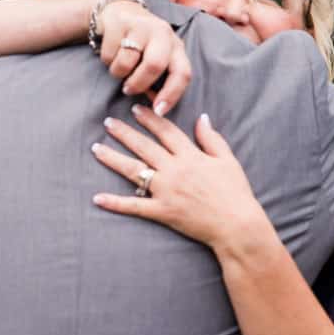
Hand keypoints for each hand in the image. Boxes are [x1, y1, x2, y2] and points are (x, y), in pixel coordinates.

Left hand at [92, 104, 269, 249]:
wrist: (237, 225)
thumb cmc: (236, 193)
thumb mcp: (228, 160)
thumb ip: (212, 138)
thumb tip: (201, 117)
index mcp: (191, 156)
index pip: (165, 131)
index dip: (149, 118)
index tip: (135, 109)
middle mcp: (175, 170)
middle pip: (144, 146)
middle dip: (124, 133)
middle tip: (107, 123)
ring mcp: (166, 191)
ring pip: (134, 171)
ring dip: (113, 159)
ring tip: (96, 149)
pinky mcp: (162, 211)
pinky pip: (134, 206)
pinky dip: (115, 203)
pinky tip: (97, 198)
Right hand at [96, 0, 190, 114]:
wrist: (120, 11)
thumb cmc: (143, 43)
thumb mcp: (157, 58)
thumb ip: (159, 80)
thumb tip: (156, 105)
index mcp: (176, 46)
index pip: (182, 72)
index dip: (172, 95)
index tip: (158, 111)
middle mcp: (162, 33)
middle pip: (154, 65)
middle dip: (138, 83)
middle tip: (128, 90)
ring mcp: (141, 26)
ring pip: (126, 62)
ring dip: (118, 73)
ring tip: (120, 67)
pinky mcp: (119, 23)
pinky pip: (109, 54)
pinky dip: (107, 61)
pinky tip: (112, 52)